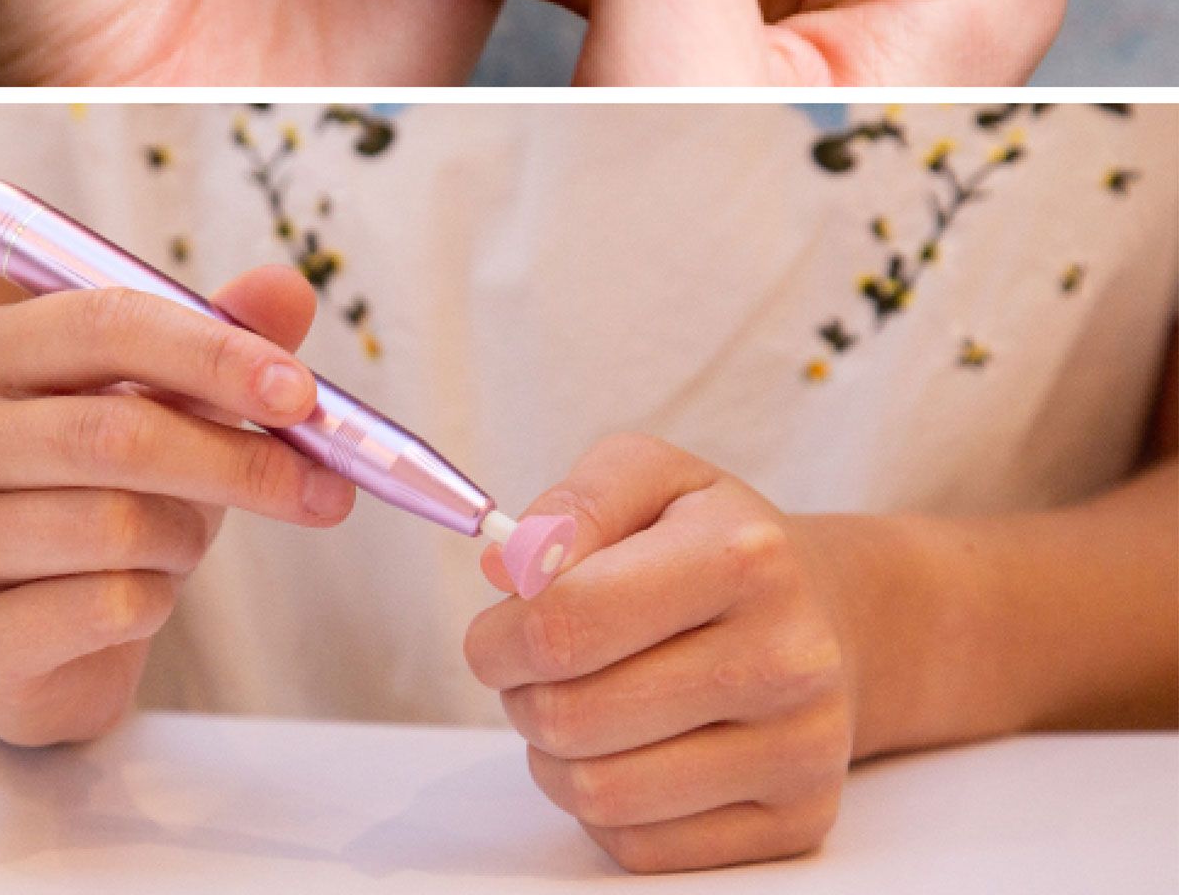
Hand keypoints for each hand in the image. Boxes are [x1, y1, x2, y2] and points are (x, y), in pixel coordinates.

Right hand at [0, 266, 353, 744]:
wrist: (34, 636)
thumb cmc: (101, 491)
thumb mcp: (163, 403)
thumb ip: (221, 339)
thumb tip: (287, 287)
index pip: (104, 324)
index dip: (214, 354)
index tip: (302, 392)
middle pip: (113, 432)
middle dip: (238, 459)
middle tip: (326, 488)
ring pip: (116, 527)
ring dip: (186, 537)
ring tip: (180, 540)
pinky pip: (106, 609)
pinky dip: (155, 602)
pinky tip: (137, 597)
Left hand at [466, 435, 855, 873]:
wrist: (829, 614)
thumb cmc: (713, 538)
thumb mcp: (649, 476)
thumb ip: (571, 506)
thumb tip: (507, 570)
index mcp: (743, 555)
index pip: (569, 621)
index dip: (501, 635)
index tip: (495, 632)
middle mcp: (786, 657)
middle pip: (573, 716)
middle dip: (521, 694)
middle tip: (531, 669)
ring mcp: (799, 748)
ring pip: (600, 794)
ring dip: (552, 756)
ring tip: (573, 705)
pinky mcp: (797, 820)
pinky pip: (641, 847)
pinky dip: (602, 808)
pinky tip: (624, 751)